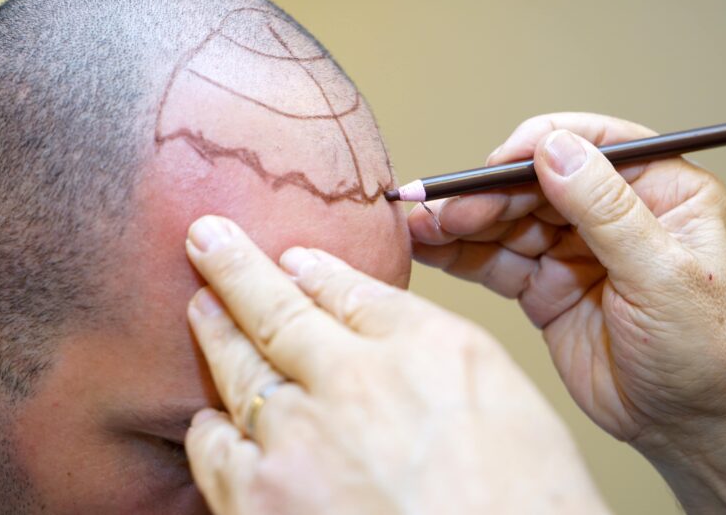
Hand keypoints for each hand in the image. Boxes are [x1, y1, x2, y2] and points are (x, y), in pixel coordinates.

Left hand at [182, 216, 608, 514]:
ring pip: (238, 371)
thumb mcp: (510, 399)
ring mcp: (299, 443)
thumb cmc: (524, 504)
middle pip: (278, 311)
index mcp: (424, 349)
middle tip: (206, 238)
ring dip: (214, 332)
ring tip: (201, 309)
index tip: (294, 257)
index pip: (353, 291)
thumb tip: (377, 316)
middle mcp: (353, 383)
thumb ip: (436, 347)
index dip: (315, 269)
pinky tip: (209, 417)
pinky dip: (211, 426)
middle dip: (234, 269)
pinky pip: (216, 450)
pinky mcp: (261, 503)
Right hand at [409, 113, 725, 457]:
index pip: (593, 144)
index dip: (539, 147)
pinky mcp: (544, 283)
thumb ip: (607, 211)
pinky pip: (495, 259)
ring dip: (462, 220)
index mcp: (662, 188)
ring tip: (421, 227)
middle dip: (488, 193)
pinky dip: (459, 253)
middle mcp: (614, 210)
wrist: (686, 428)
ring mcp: (574, 246)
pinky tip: (427, 246)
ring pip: (508, 218)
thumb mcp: (662, 276)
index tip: (497, 164)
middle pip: (538, 181)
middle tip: (444, 209)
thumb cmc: (702, 352)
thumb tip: (555, 147)